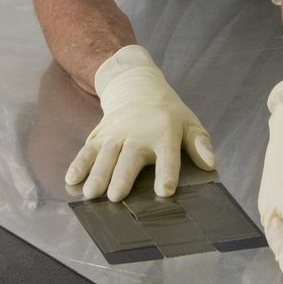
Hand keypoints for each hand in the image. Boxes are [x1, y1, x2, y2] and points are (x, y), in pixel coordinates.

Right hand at [65, 45, 215, 200]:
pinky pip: (88, 150)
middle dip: (122, 176)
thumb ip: (200, 144)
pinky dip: (78, 164)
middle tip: (116, 197)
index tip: (165, 191)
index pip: (168, 156)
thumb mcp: (189, 123)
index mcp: (164, 133)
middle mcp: (138, 133)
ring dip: (97, 174)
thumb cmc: (168, 114)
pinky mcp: (100, 135)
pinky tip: (71, 179)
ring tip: (91, 194)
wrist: (138, 86)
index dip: (167, 173)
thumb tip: (211, 163)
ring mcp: (116, 134)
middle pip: (129, 157)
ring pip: (105, 155)